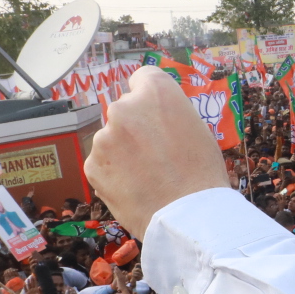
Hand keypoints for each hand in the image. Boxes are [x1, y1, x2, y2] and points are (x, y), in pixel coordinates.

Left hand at [84, 67, 228, 239]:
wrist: (188, 215)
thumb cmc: (202, 172)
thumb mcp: (196, 127)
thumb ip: (168, 114)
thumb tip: (153, 118)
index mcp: (156, 92)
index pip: (142, 78)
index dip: (149, 97)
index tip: (153, 113)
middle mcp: (124, 107)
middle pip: (125, 110)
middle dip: (135, 127)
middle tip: (155, 153)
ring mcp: (104, 136)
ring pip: (112, 138)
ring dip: (123, 151)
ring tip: (146, 176)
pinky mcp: (92, 165)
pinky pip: (102, 163)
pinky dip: (114, 173)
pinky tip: (134, 187)